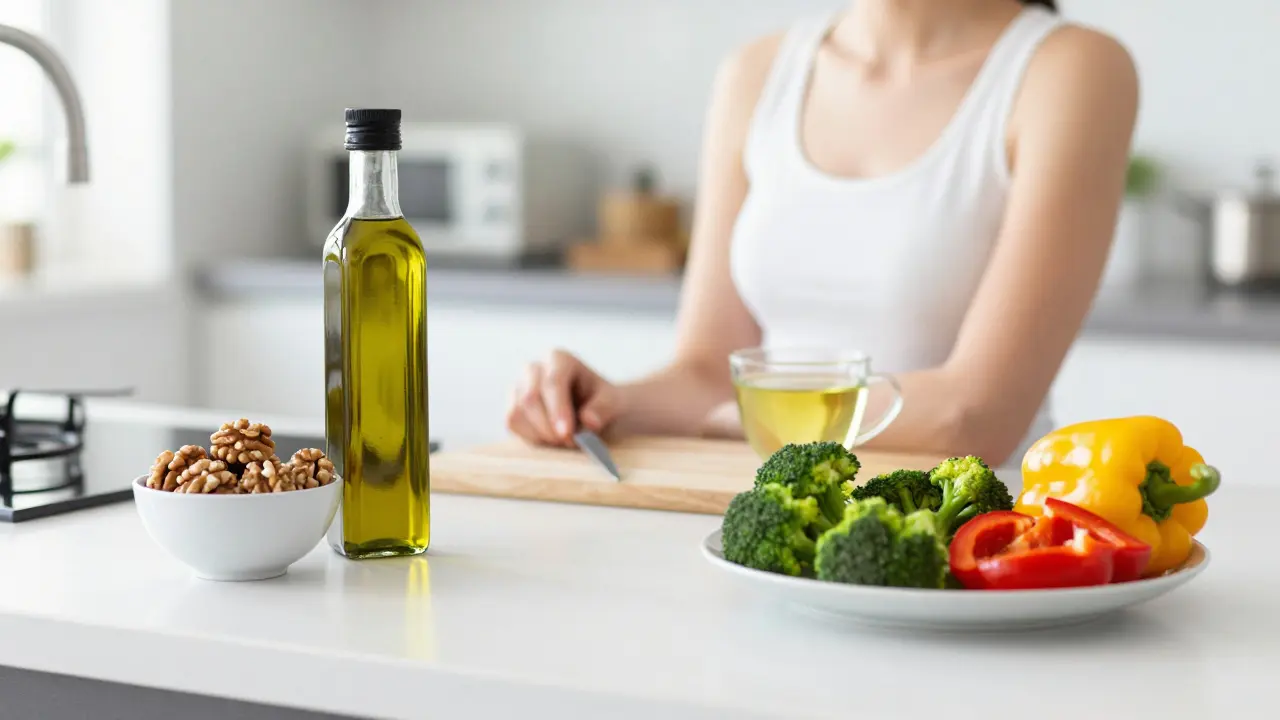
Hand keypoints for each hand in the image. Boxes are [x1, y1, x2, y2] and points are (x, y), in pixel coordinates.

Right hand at [506, 350, 623, 446]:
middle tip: (570, 443)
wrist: (591, 407)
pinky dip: (530, 437)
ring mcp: (518, 386)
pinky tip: (550, 439)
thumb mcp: (613, 402)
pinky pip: (512, 423)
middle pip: (531, 398)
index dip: (558, 409)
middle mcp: (534, 368)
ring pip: (517, 412)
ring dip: (540, 434)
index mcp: (559, 359)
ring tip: (564, 441)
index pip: (553, 382)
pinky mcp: (512, 406)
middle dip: (549, 427)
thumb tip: (589, 421)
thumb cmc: (601, 401)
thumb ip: (603, 408)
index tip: (566, 433)